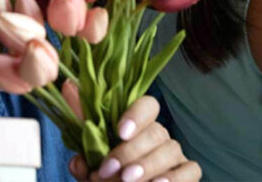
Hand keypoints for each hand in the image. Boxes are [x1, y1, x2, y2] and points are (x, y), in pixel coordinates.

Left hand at [67, 96, 201, 181]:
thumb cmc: (104, 179)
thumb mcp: (89, 162)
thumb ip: (81, 132)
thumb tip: (69, 88)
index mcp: (136, 125)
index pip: (147, 105)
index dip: (136, 115)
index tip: (120, 132)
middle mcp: (158, 135)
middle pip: (156, 130)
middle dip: (131, 151)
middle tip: (110, 169)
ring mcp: (175, 154)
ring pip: (171, 149)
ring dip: (148, 165)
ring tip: (127, 180)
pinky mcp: (188, 174)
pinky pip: (191, 170)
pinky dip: (175, 178)